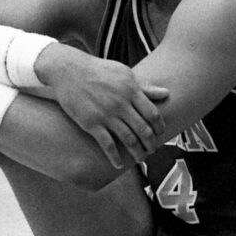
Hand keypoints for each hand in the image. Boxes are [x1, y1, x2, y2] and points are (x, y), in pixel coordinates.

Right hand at [41, 45, 168, 167]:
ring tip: (140, 158)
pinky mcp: (91, 123)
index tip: (160, 133)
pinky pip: (107, 144)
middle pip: (143, 130)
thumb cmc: (98, 71)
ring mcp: (106, 115)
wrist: (69, 71)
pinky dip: (115, 157)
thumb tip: (166, 93)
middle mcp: (121, 104)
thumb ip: (145, 86)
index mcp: (131, 90)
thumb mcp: (124, 74)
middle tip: (152, 150)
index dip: (159, 127)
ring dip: (137, 153)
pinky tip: (118, 165)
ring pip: (129, 139)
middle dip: (151, 143)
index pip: (152, 114)